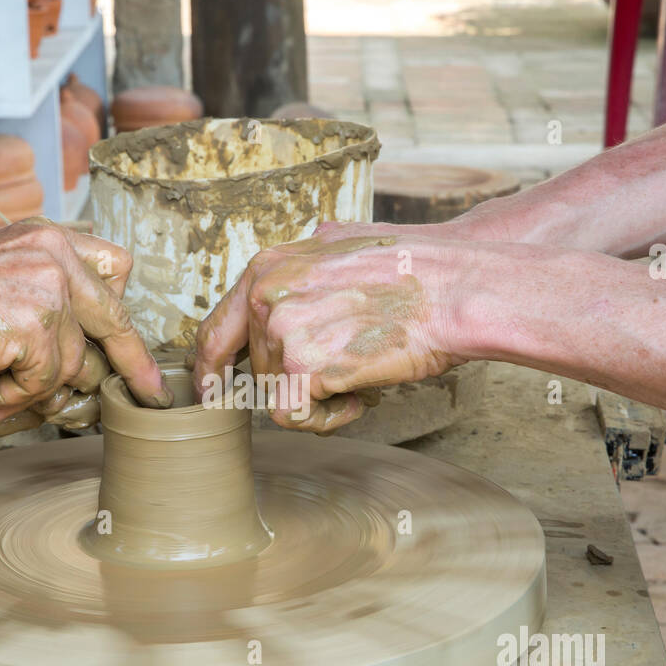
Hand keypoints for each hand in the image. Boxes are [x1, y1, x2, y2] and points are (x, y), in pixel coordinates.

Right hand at [0, 219, 170, 424]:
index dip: (125, 324)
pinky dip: (11, 394)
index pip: (113, 279)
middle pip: (113, 323)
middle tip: (152, 396)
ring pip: (72, 365)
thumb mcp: (2, 283)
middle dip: (133, 367)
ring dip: (34, 387)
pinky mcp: (37, 325)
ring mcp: (50, 291)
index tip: (141, 356)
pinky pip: (43, 382)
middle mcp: (58, 260)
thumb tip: (82, 367)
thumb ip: (43, 308)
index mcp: (53, 243)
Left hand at [193, 231, 472, 433]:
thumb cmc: (414, 271)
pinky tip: (358, 394)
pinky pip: (294, 417)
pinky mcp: (302, 368)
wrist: (452, 289)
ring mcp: (280, 331)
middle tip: (343, 366)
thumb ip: (303, 267)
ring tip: (363, 370)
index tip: (214, 392)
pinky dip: (327, 418)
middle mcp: (264, 296)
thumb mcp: (342, 246)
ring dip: (320, 396)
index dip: (213, 368)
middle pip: (257, 368)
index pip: (216, 329)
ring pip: (278, 395)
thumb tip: (290, 276)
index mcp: (266, 267)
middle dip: (296, 379)